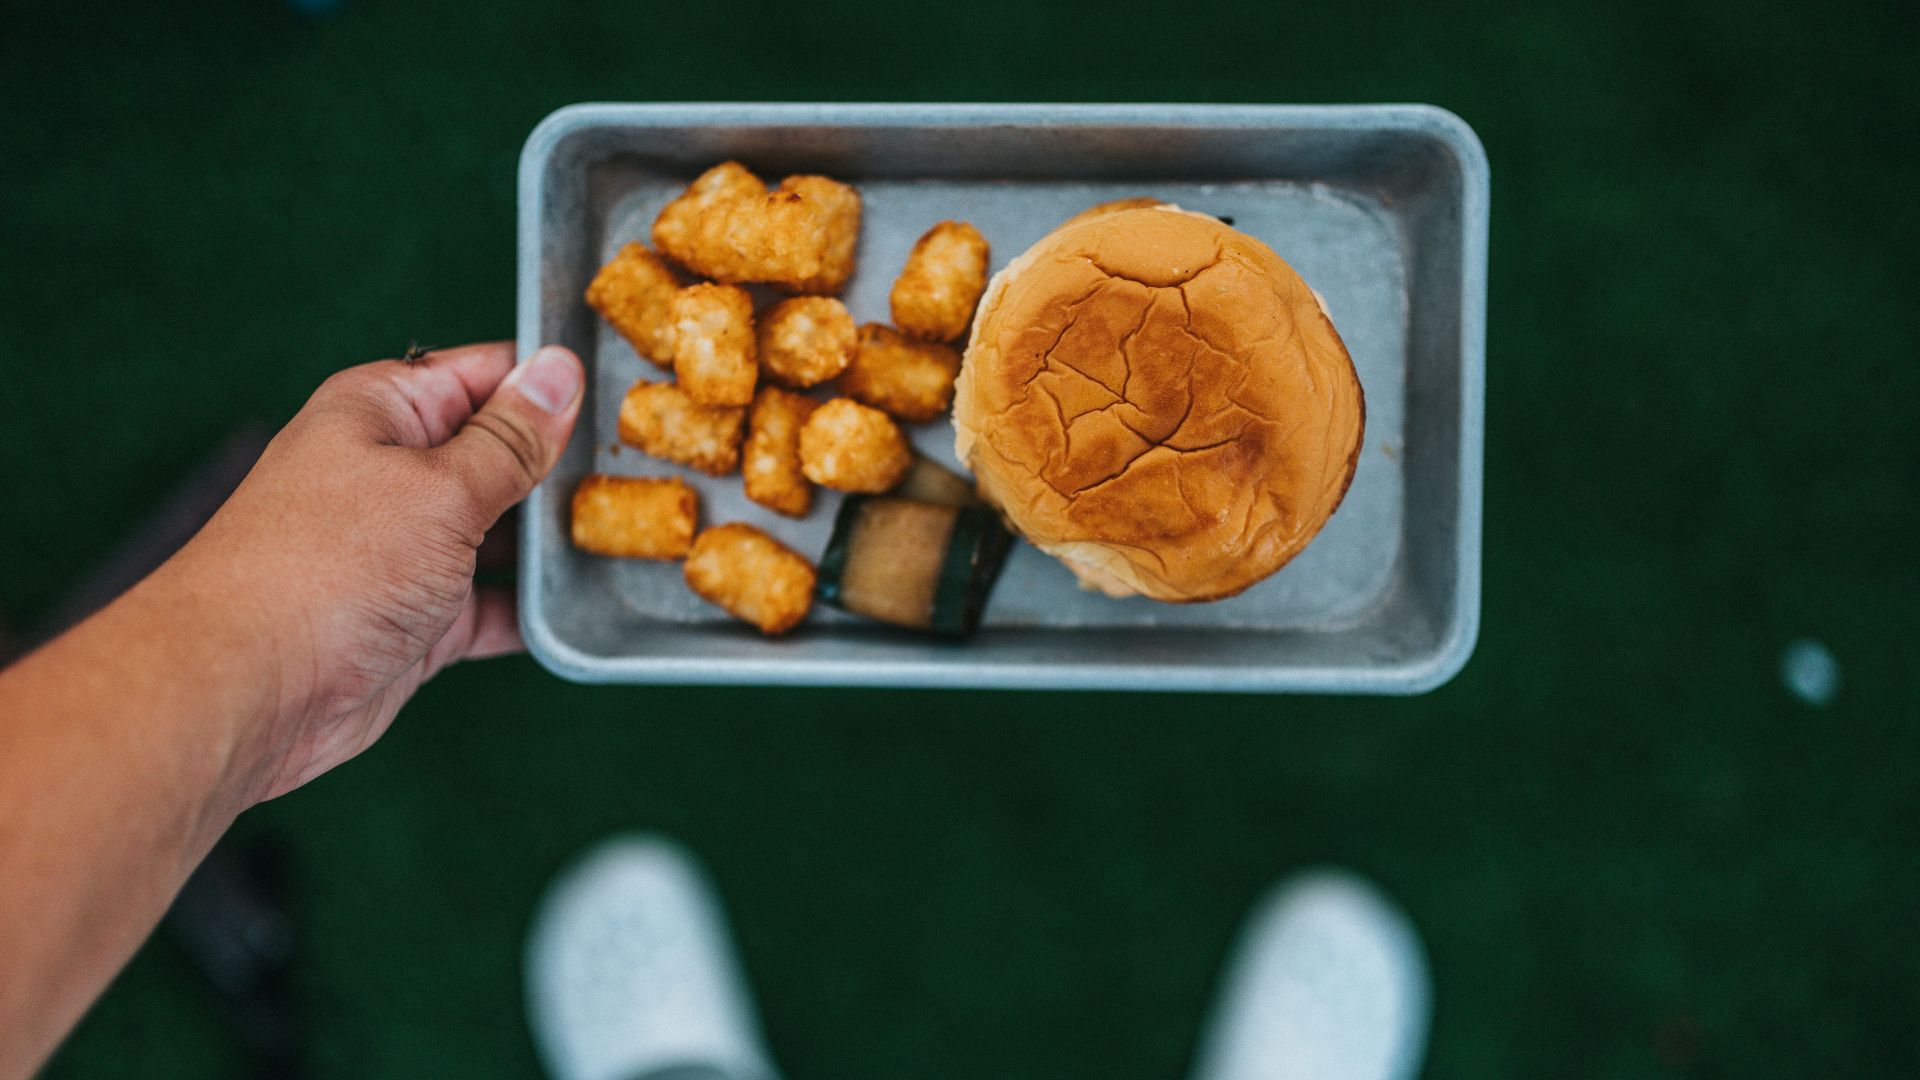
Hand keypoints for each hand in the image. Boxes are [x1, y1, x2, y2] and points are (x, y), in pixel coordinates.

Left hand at [169, 341, 583, 802]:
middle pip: (500, 455)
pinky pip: (489, 604)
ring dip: (550, 546)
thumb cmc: (326, 568)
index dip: (552, 385)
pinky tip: (579, 610)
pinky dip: (527, 610)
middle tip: (647, 479)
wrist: (247, 690)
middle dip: (561, 471)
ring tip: (629, 542)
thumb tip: (560, 370)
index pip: (486, 374)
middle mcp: (392, 472)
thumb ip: (511, 439)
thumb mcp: (441, 488)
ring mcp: (404, 549)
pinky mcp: (416, 618)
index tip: (625, 400)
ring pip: (500, 533)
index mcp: (384, 410)